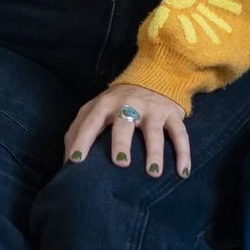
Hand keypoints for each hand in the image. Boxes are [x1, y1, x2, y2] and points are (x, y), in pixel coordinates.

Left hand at [64, 83, 189, 180]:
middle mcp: (128, 103)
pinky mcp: (172, 113)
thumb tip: (66, 163)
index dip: (81, 141)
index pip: (90, 122)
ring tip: (153, 173)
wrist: (154, 77)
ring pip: (153, 130)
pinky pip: (179, 134)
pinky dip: (183, 153)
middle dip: (121, 143)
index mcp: (105, 103)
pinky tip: (182, 173)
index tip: (76, 162)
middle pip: (123, 123)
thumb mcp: (96, 110)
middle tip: (120, 163)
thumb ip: (79, 131)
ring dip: (154, 151)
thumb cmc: (117, 104)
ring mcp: (152, 108)